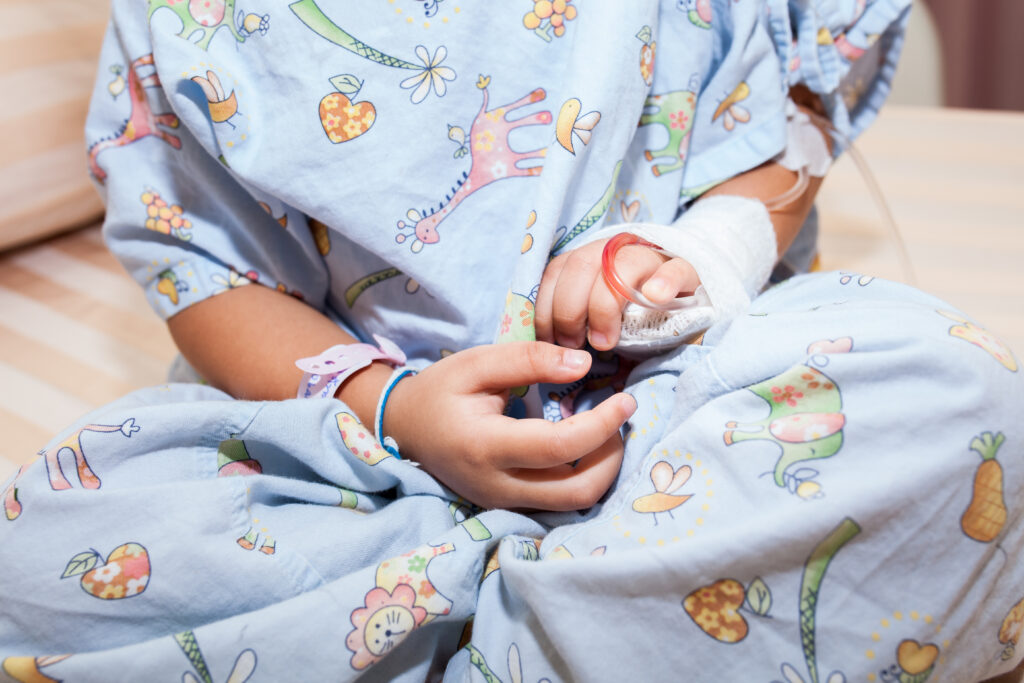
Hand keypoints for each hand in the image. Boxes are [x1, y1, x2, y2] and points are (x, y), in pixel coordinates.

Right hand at [382, 342, 636, 510]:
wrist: (403, 428)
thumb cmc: (441, 391)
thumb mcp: (477, 362)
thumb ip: (530, 359)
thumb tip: (585, 364)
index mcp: (486, 446)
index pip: (560, 446)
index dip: (602, 425)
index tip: (626, 401)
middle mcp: (497, 485)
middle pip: (577, 491)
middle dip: (612, 457)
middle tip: (620, 421)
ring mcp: (503, 503)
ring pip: (573, 504)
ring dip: (602, 471)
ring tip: (607, 433)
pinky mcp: (508, 508)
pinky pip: (559, 503)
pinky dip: (583, 477)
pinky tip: (585, 448)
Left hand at [535, 238, 699, 350]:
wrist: (685, 301)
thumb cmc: (629, 316)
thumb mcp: (591, 317)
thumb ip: (569, 320)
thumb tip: (542, 346)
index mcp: (587, 259)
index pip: (556, 271)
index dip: (546, 307)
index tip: (549, 340)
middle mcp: (615, 251)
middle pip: (583, 265)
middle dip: (569, 310)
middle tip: (575, 345)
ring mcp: (651, 258)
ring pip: (623, 264)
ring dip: (605, 306)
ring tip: (605, 342)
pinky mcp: (686, 270)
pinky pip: (675, 269)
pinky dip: (664, 282)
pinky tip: (656, 297)